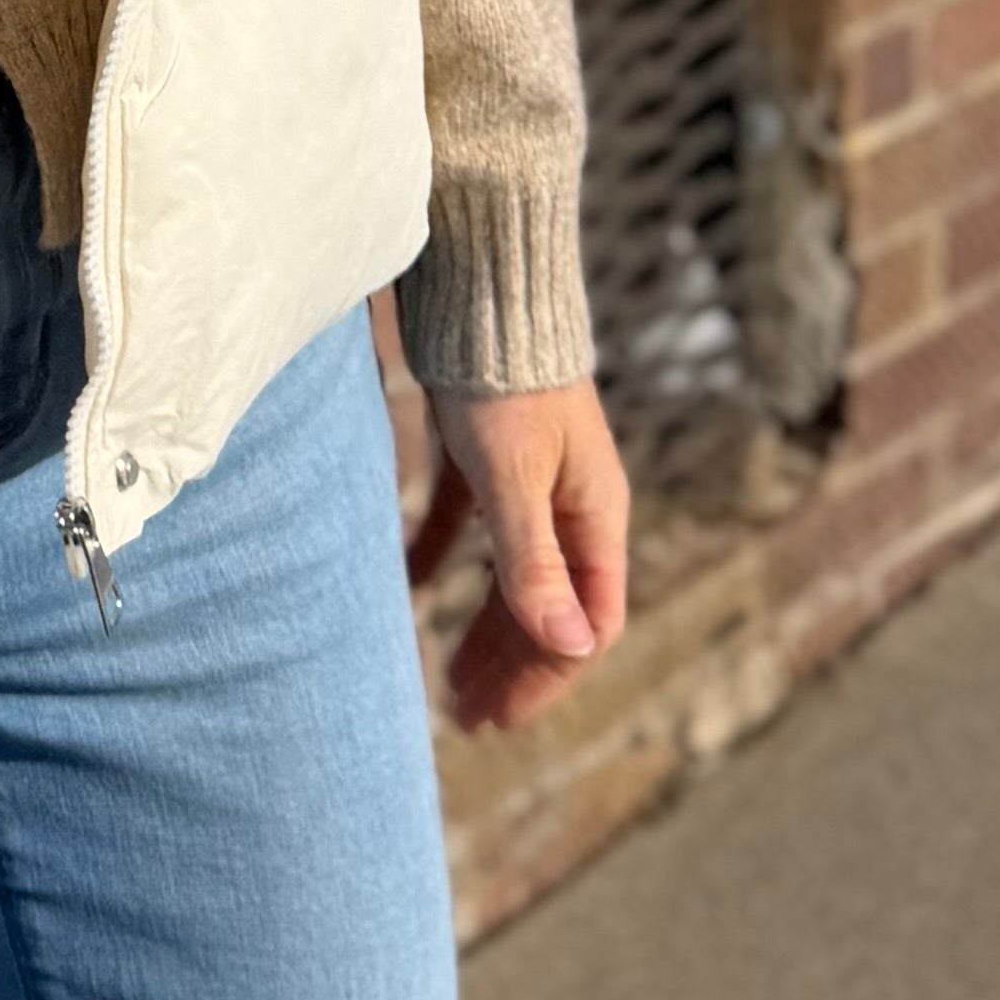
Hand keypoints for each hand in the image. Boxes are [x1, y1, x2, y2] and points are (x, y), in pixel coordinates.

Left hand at [413, 378, 631, 732]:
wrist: (483, 283)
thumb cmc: (504, 380)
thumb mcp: (515, 478)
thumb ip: (534, 562)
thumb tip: (569, 647)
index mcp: (595, 516)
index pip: (588, 623)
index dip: (545, 675)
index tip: (497, 715)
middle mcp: (570, 504)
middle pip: (548, 606)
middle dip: (511, 664)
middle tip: (463, 715)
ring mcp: (529, 479)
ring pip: (510, 574)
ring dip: (481, 626)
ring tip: (445, 678)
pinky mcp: (486, 454)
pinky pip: (468, 526)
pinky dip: (440, 559)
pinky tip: (404, 586)